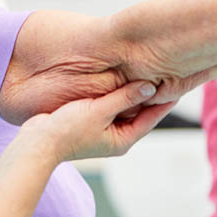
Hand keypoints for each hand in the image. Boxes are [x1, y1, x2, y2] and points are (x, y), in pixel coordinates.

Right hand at [20, 82, 175, 162]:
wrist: (38, 143)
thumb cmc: (67, 130)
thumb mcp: (99, 111)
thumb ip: (124, 98)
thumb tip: (149, 87)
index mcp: (123, 139)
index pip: (152, 116)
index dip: (165, 99)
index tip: (179, 83)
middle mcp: (117, 137)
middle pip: (141, 112)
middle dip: (152, 95)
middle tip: (168, 74)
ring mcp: (104, 132)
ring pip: (126, 109)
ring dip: (134, 93)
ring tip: (148, 73)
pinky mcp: (92, 125)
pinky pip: (111, 107)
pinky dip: (118, 95)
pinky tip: (120, 80)